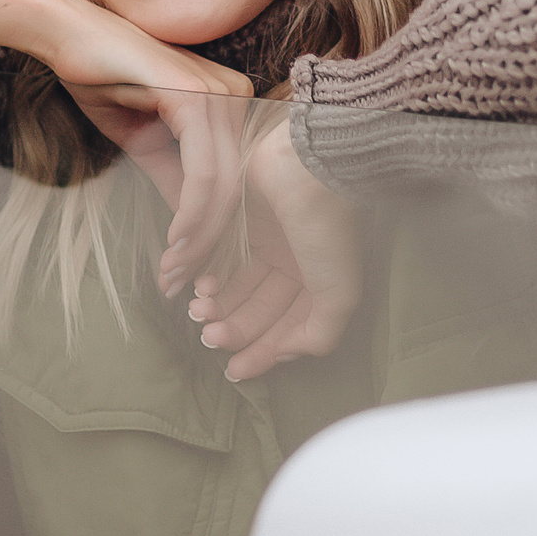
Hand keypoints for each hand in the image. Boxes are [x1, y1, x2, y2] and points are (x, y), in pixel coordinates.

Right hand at [0, 0, 256, 273]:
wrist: (69, 36)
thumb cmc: (105, 80)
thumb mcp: (147, 143)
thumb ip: (176, 181)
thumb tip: (194, 232)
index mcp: (231, 103)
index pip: (237, 180)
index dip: (217, 232)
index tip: (192, 272)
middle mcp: (237, 96)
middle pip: (237, 189)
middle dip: (210, 245)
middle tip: (183, 286)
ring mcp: (222, 94)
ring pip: (224, 187)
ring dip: (199, 239)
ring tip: (174, 273)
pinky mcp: (199, 98)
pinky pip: (205, 172)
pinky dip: (191, 215)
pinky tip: (174, 244)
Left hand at [186, 118, 361, 381]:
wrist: (310, 164)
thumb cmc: (327, 231)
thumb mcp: (337, 292)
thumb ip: (320, 333)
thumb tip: (288, 353)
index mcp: (323, 284)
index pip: (290, 328)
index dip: (262, 353)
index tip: (234, 371)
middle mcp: (299, 265)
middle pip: (262, 309)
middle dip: (234, 329)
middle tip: (207, 338)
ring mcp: (273, 240)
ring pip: (241, 285)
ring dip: (219, 305)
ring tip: (199, 312)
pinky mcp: (247, 217)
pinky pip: (226, 254)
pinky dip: (212, 274)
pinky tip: (200, 285)